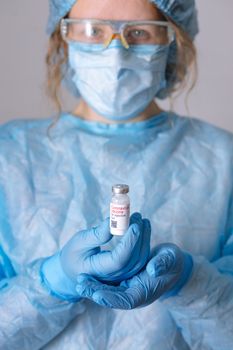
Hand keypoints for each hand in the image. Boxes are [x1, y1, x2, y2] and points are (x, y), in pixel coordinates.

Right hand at [40, 213, 150, 300]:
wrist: (73, 271)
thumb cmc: (74, 255)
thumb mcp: (79, 242)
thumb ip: (96, 235)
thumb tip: (112, 221)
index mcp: (98, 270)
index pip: (119, 259)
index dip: (129, 243)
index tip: (135, 225)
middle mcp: (112, 277)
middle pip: (133, 259)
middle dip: (139, 236)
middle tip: (138, 216)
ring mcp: (121, 277)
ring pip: (139, 260)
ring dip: (144, 238)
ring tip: (142, 219)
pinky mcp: (126, 271)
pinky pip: (139, 259)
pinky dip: (142, 243)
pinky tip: (142, 229)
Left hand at [75, 243, 192, 308]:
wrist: (173, 263)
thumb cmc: (172, 261)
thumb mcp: (170, 259)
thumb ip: (162, 264)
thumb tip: (152, 269)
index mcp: (146, 292)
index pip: (127, 300)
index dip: (112, 298)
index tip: (97, 295)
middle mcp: (135, 292)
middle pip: (113, 297)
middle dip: (96, 292)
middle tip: (80, 285)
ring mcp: (129, 287)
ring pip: (109, 290)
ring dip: (94, 286)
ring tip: (79, 281)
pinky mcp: (125, 280)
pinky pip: (109, 282)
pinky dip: (98, 279)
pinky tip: (86, 274)